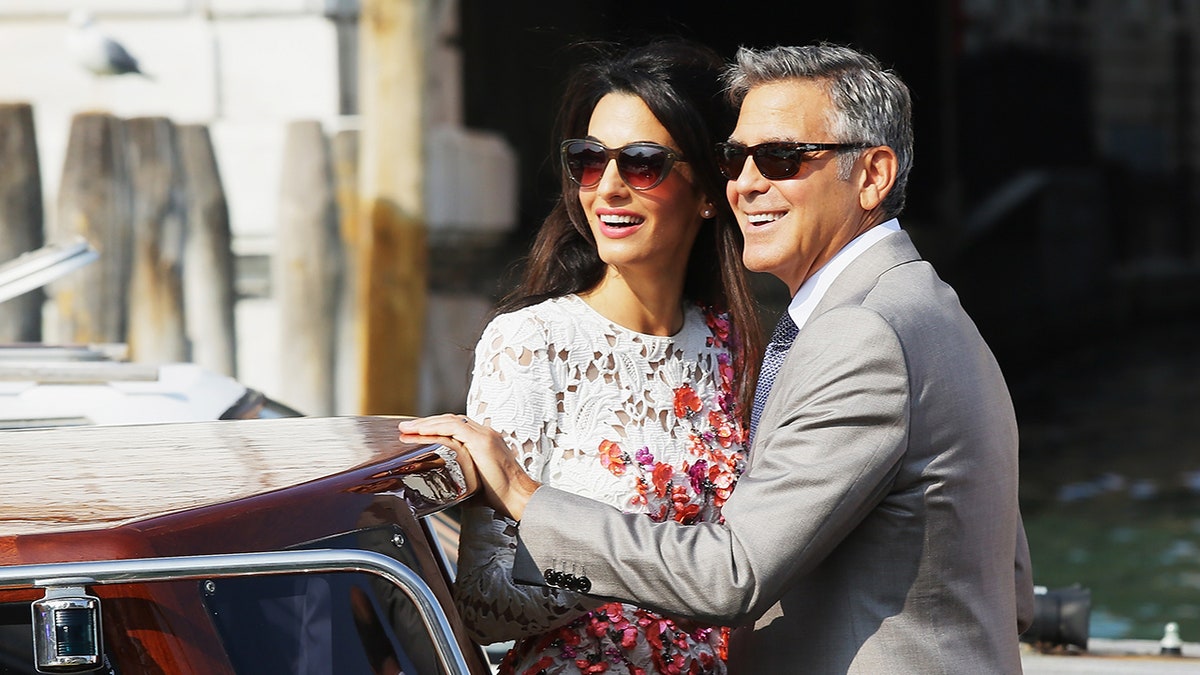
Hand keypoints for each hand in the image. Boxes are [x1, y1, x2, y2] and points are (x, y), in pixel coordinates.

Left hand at [398, 414, 539, 520]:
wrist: (518, 497)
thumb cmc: (499, 495)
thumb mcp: (475, 483)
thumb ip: (460, 479)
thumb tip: (443, 490)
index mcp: (484, 441)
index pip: (455, 427)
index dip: (435, 428)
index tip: (418, 433)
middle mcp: (485, 434)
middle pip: (450, 421)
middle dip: (426, 423)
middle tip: (406, 428)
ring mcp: (484, 435)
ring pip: (450, 421)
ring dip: (426, 424)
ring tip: (407, 428)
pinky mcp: (482, 441)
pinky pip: (454, 428)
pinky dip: (435, 427)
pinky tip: (421, 431)